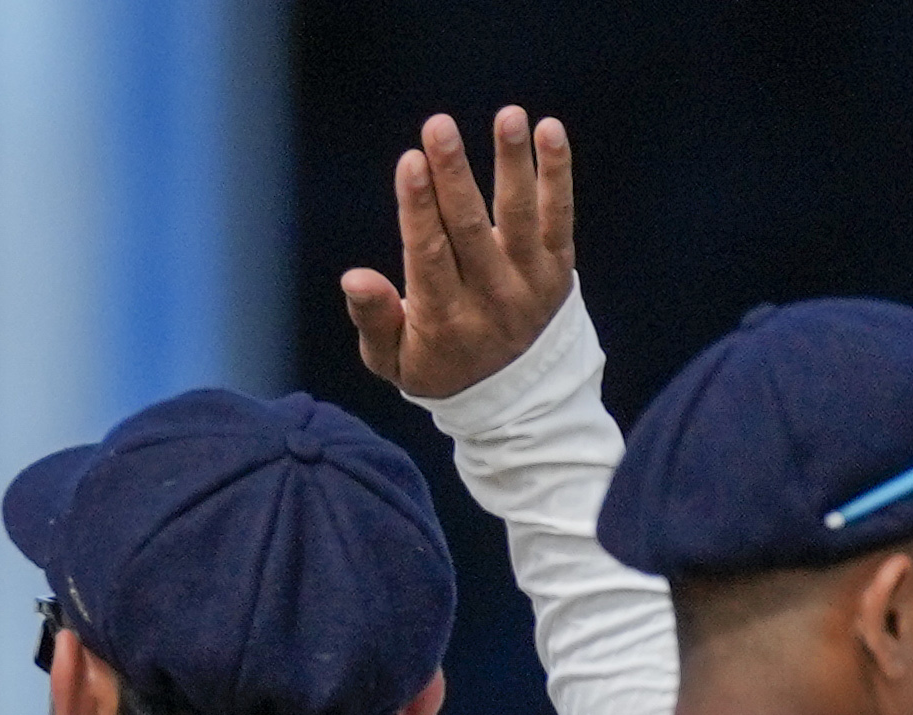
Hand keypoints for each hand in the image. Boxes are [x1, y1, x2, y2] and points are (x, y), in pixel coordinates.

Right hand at [343, 107, 575, 403]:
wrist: (516, 401)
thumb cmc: (439, 369)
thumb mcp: (393, 361)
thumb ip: (373, 319)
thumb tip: (353, 277)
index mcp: (442, 319)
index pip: (428, 254)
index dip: (419, 208)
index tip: (409, 163)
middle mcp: (489, 297)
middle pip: (470, 226)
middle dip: (453, 174)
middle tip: (438, 127)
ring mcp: (528, 280)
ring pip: (520, 214)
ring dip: (512, 161)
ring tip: (508, 116)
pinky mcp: (558, 266)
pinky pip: (559, 214)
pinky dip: (556, 172)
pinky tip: (549, 130)